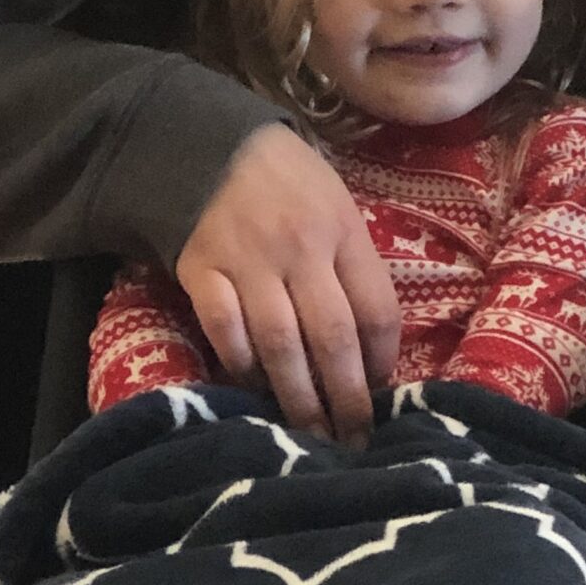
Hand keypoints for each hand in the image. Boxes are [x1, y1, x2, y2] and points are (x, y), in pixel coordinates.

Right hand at [176, 123, 399, 444]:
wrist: (208, 143)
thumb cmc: (286, 178)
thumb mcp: (335, 203)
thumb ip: (352, 261)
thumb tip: (371, 340)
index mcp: (343, 230)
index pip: (376, 308)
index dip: (384, 361)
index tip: (383, 393)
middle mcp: (301, 249)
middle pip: (332, 337)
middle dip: (346, 398)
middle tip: (353, 441)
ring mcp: (249, 262)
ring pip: (280, 345)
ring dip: (297, 399)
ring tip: (310, 437)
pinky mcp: (202, 272)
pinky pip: (225, 332)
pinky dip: (241, 367)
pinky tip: (253, 391)